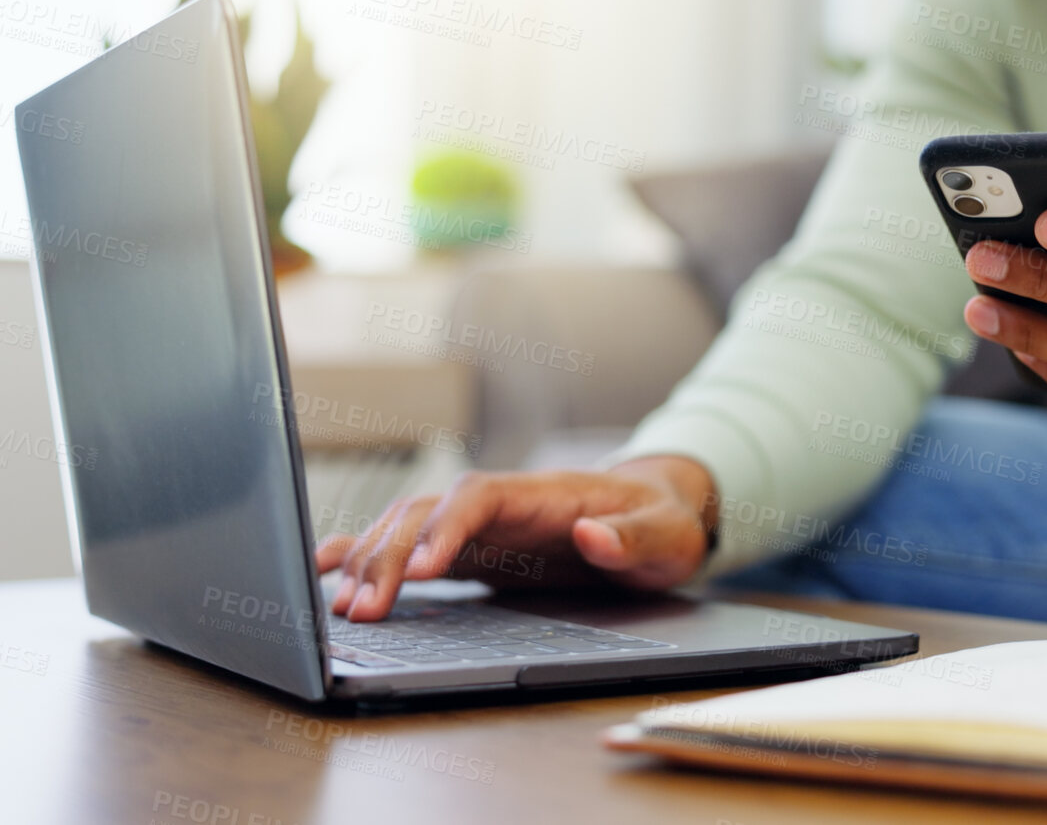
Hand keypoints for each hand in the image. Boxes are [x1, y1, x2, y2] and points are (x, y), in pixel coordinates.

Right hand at [314, 455, 716, 621]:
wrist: (656, 516)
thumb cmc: (662, 522)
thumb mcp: (666, 533)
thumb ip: (633, 537)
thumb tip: (593, 534)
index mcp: (543, 493)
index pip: (480, 497)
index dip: (446, 528)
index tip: (422, 570)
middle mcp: (501, 503)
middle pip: (428, 514)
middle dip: (389, 557)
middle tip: (364, 609)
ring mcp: (481, 526)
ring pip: (407, 529)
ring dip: (371, 563)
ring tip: (344, 608)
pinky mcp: (472, 551)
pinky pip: (410, 548)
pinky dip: (365, 554)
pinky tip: (324, 572)